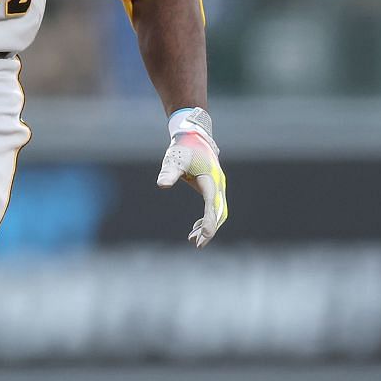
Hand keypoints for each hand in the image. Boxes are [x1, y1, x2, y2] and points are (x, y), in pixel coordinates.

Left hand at [156, 108, 227, 246]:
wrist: (194, 136)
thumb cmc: (183, 148)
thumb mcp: (174, 159)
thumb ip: (169, 172)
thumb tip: (162, 184)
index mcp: (211, 180)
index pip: (211, 205)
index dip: (209, 221)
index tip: (204, 235)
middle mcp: (218, 185)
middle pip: (219, 213)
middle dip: (209, 229)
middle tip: (196, 244)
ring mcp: (218, 188)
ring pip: (218, 213)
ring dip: (208, 227)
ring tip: (193, 240)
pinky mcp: (213, 189)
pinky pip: (213, 209)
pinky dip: (206, 220)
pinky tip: (194, 229)